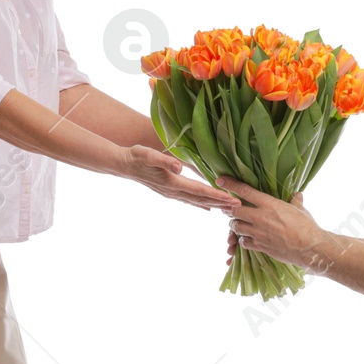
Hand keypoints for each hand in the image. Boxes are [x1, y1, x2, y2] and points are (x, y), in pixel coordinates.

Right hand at [122, 145, 237, 210]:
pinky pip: (190, 200)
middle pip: (202, 199)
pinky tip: (209, 208)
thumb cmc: (137, 157)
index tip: (231, 199)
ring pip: (197, 202)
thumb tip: (179, 167)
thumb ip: (164, 161)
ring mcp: (172, 193)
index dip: (216, 195)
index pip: (199, 191)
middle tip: (240, 207)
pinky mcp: (170, 191)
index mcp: (172, 182)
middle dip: (221, 203)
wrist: (124, 165)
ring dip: (214, 205)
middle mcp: (174, 191)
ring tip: (229, 208)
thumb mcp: (149, 155)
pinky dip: (202, 204)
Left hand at [219, 176, 319, 265]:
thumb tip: (297, 195)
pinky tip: (248, 239)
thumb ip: (295, 201)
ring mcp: (258, 232)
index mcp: (270, 204)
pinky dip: (243, 240)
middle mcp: (260, 217)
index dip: (231, 184)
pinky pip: (243, 242)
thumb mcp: (301, 210)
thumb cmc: (307, 226)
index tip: (220, 180)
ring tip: (239, 224)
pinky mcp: (260, 246)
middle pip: (234, 210)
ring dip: (235, 225)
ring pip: (236, 226)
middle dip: (231, 209)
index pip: (245, 191)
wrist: (310, 248)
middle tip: (232, 210)